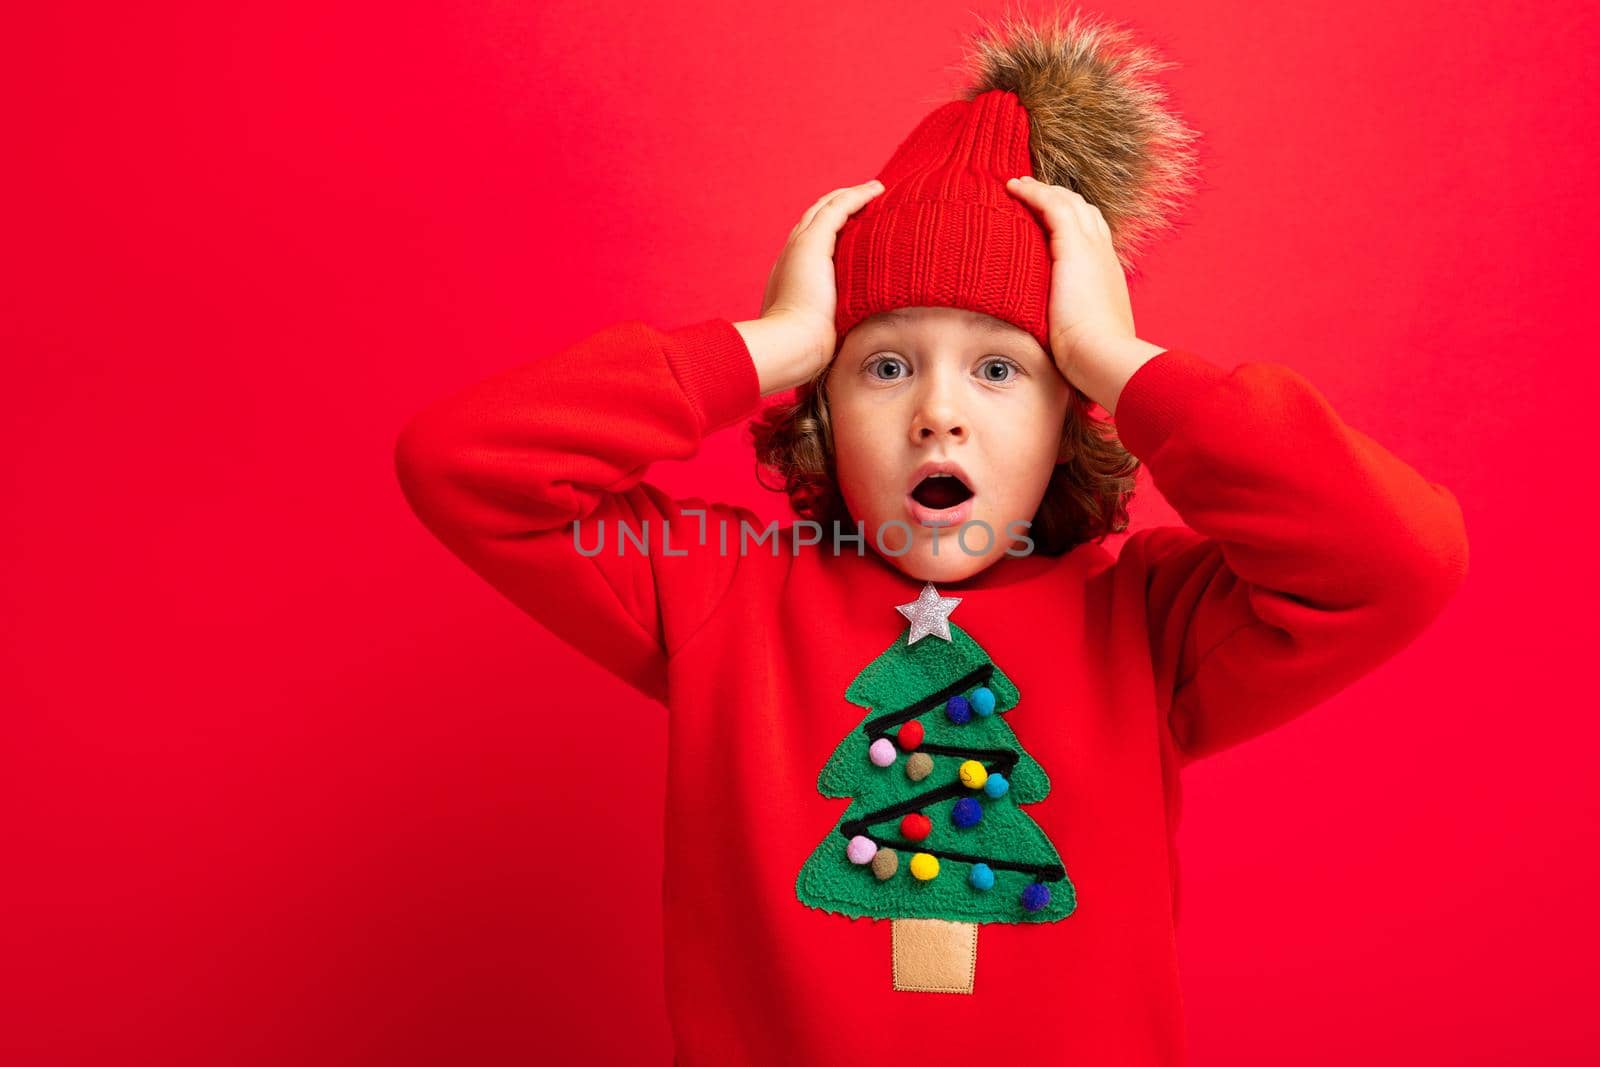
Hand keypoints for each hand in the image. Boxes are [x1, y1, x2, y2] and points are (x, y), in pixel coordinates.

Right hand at [744, 180, 885, 392]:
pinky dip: (856, 196)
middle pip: (816, 218)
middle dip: (840, 206)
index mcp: (791, 274)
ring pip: (826, 208)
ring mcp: (799, 246)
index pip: (813, 242)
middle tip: (866, 200)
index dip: (833, 230)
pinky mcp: (812, 242)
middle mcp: (792, 254)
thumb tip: (847, 336)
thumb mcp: (818, 331)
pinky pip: (838, 208)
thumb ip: (828, 324)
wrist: (791, 345)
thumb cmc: (805, 349)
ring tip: (874, 191)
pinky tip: (876, 191)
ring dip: (850, 196)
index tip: (856, 227)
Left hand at [1003, 175, 1137, 383]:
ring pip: (1068, 203)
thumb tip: (1054, 344)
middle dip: (1057, 198)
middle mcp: (1102, 255)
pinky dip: (1034, 192)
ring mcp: (1091, 249)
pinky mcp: (1074, 248)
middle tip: (1030, 192)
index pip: (1091, 235)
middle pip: (1083, 211)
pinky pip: (1052, 206)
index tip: (1046, 217)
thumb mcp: (1082, 337)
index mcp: (1106, 275)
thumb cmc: (1091, 360)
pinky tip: (1013, 187)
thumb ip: (1069, 330)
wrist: (1104, 357)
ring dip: (1042, 190)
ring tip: (1017, 185)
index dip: (1071, 220)